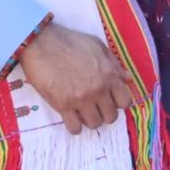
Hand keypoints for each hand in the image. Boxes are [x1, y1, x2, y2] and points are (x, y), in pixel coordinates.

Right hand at [17, 22, 136, 133]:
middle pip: (111, 117)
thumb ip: (114, 64)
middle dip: (104, 113)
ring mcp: (81, 99)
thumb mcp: (98, 47)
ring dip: (89, 120)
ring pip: (94, 124)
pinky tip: (71, 117)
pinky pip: (75, 128)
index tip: (110, 100)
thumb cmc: (70, 42)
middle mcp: (98, 89)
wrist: (42, 43)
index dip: (118, 103)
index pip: (125, 102)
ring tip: (82, 111)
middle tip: (95, 106)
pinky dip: (74, 126)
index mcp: (109, 74)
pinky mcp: (63, 105)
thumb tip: (127, 79)